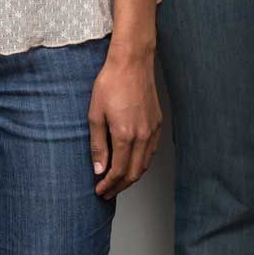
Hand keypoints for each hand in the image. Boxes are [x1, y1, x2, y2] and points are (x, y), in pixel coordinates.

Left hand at [88, 46, 160, 198]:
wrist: (132, 63)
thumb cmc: (111, 83)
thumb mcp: (95, 114)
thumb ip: (98, 144)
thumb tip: (99, 168)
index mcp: (125, 135)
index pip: (119, 171)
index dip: (108, 184)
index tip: (100, 190)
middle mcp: (143, 136)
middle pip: (134, 173)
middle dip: (120, 186)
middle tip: (108, 191)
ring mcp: (152, 130)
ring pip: (144, 164)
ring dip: (132, 177)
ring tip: (118, 181)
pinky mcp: (157, 123)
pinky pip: (151, 151)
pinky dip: (141, 163)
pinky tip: (132, 162)